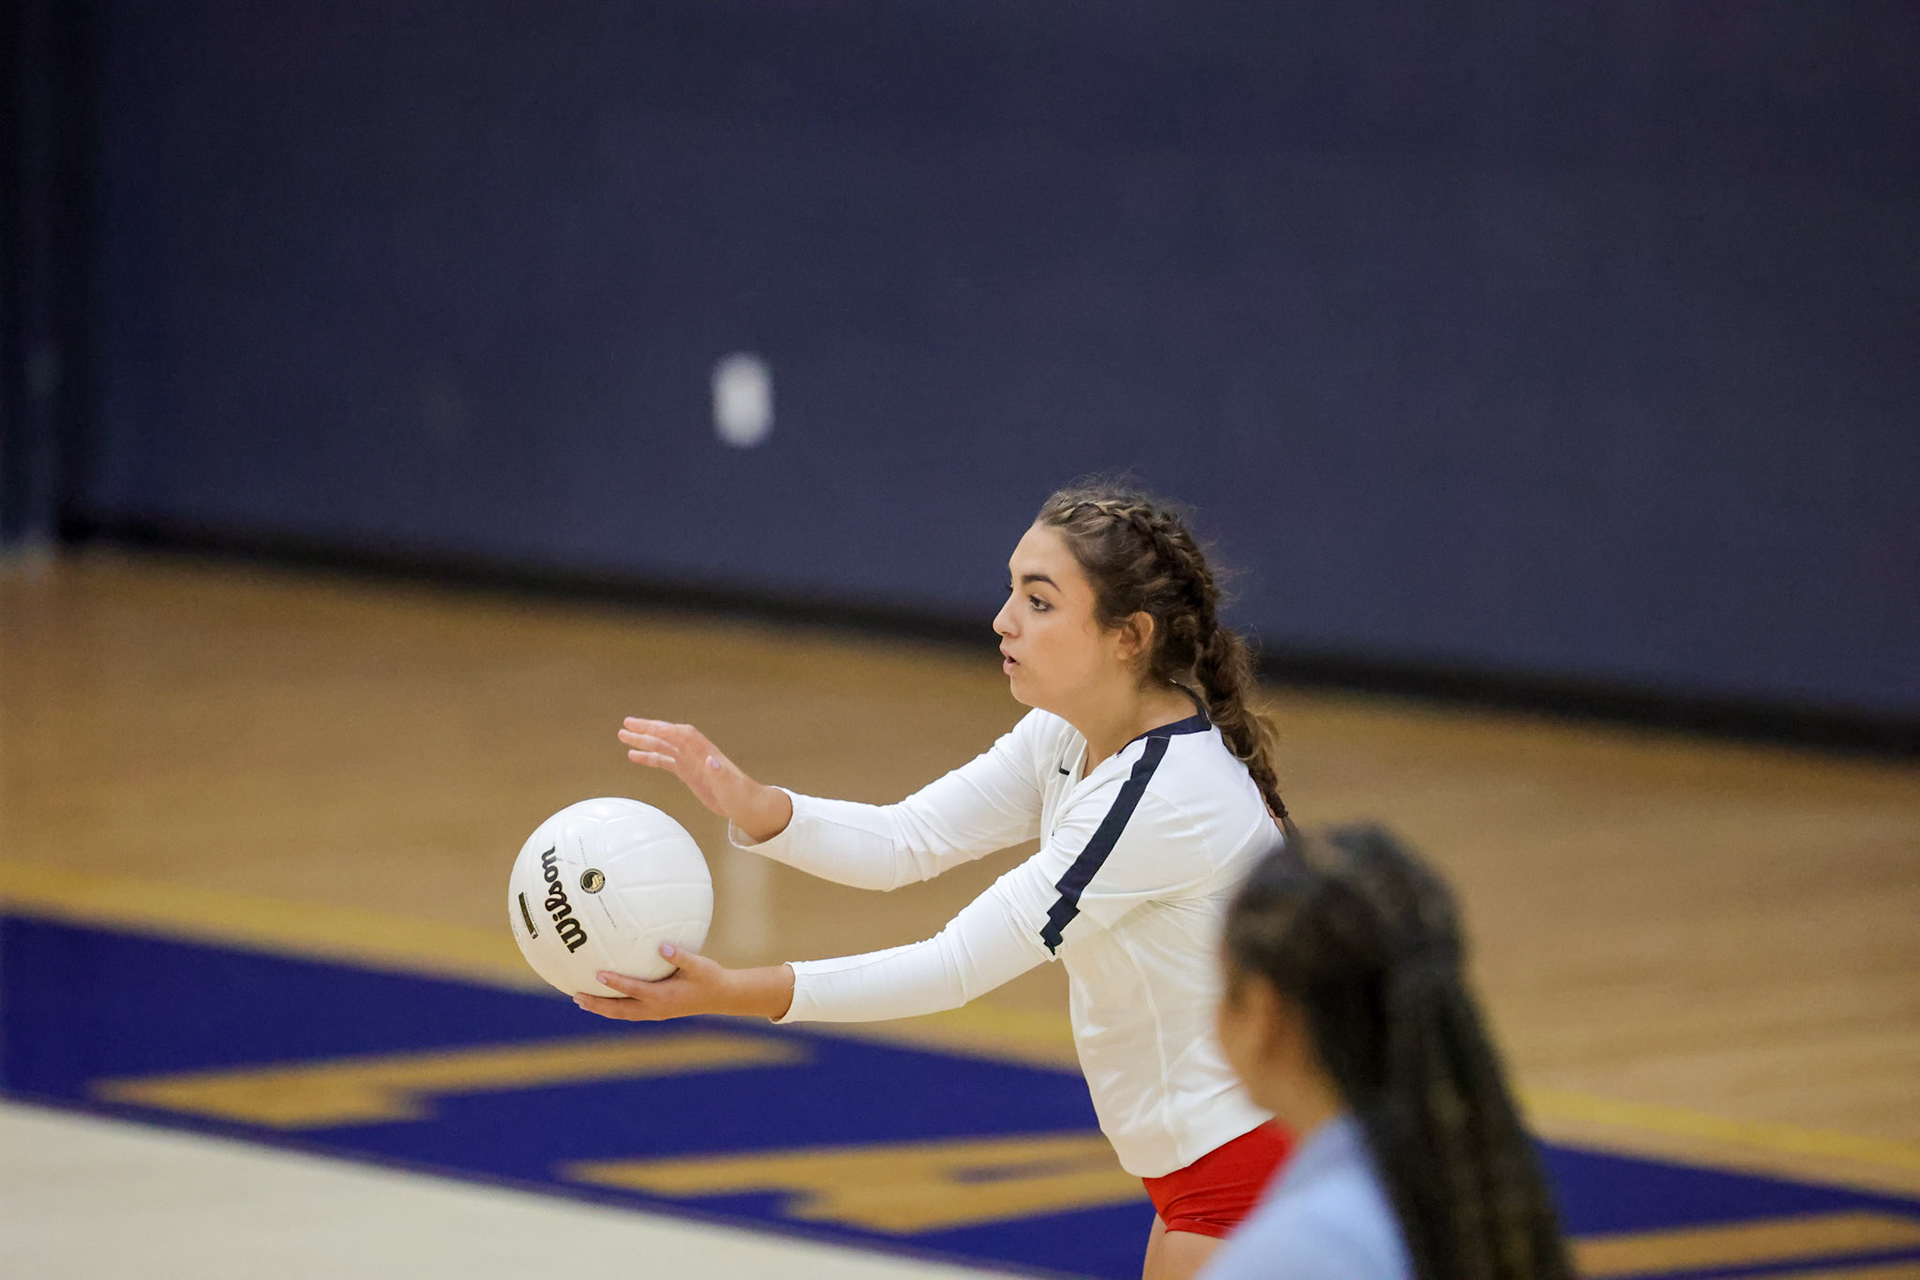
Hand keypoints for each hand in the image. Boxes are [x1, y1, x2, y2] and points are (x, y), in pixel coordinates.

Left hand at [573, 943, 795, 1021]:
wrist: (721, 997)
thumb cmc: (711, 978)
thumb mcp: (699, 965)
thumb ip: (681, 955)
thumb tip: (663, 945)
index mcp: (662, 997)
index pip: (632, 990)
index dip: (614, 983)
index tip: (597, 974)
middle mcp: (655, 1008)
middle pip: (619, 1010)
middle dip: (597, 1004)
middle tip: (576, 996)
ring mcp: (655, 1013)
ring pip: (622, 1014)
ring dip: (601, 1008)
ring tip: (581, 1001)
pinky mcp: (657, 1011)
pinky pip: (629, 1011)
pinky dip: (614, 1007)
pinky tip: (605, 999)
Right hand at [617, 717, 792, 841]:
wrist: (747, 805)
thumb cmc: (742, 796)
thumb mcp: (732, 789)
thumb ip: (722, 776)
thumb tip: (711, 761)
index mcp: (706, 753)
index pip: (684, 735)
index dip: (667, 730)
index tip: (649, 727)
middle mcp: (697, 753)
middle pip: (670, 735)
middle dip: (649, 729)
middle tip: (627, 724)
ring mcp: (691, 761)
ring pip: (664, 746)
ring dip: (644, 740)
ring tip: (623, 736)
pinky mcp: (687, 772)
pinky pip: (664, 760)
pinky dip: (649, 757)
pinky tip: (633, 756)